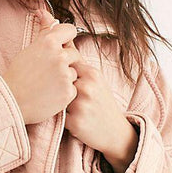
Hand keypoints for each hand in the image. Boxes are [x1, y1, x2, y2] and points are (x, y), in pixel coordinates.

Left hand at [64, 57, 138, 172]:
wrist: (115, 132)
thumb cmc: (101, 102)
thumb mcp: (95, 79)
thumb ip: (78, 61)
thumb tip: (63, 40)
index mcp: (92, 73)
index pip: (65, 63)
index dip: (61, 72)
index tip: (65, 80)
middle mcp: (88, 87)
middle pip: (58, 81)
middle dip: (58, 88)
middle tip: (69, 97)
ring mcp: (81, 105)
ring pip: (56, 97)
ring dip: (58, 103)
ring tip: (71, 108)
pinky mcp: (75, 122)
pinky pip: (56, 114)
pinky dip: (60, 117)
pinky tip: (72, 118)